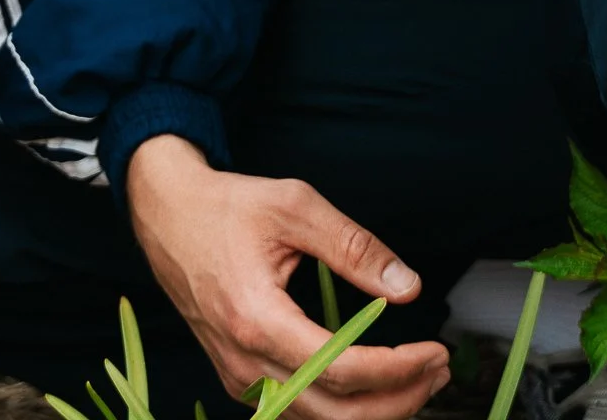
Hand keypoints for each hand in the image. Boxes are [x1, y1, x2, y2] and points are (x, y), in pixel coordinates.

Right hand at [127, 136, 450, 419]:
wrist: (167, 215)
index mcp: (257, 319)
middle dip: (397, 399)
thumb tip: (406, 286)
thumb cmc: (228, 206)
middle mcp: (244, 361)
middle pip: (334, 413)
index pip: (342, 369)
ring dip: (372, 408)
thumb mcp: (295, 206)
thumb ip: (353, 248)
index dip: (397, 369)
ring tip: (417, 376)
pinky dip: (340, 404)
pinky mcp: (238, 375)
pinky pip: (296, 408)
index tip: (435, 351)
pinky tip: (372, 380)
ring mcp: (237, 375)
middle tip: (439, 368)